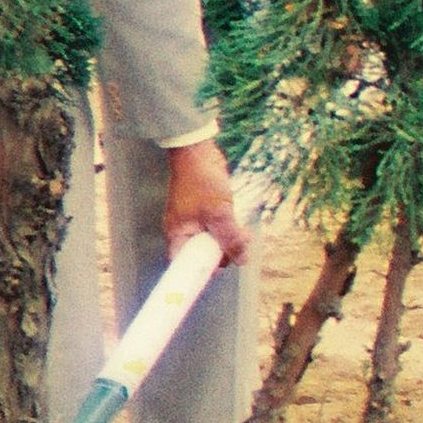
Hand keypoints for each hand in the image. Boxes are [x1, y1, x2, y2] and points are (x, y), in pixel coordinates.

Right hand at [160, 139, 250, 266]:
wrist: (197, 152)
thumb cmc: (201, 181)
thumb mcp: (219, 213)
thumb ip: (230, 238)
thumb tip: (242, 260)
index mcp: (177, 234)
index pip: (185, 264)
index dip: (201, 271)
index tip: (221, 269)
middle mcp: (183, 229)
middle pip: (202, 253)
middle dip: (223, 253)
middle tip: (241, 247)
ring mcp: (193, 220)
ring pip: (213, 240)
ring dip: (229, 239)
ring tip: (244, 233)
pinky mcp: (204, 210)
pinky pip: (216, 227)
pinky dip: (228, 228)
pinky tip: (239, 221)